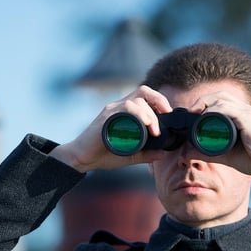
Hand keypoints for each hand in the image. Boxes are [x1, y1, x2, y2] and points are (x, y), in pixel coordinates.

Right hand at [50, 85, 173, 171]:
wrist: (82, 159)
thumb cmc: (103, 154)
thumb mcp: (131, 155)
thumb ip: (147, 153)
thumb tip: (164, 153)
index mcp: (125, 111)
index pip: (145, 96)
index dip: (159, 101)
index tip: (168, 115)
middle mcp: (118, 106)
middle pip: (143, 92)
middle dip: (160, 102)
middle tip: (166, 119)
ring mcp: (112, 110)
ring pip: (136, 100)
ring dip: (150, 115)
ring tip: (154, 131)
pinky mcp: (106, 117)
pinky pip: (125, 108)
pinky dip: (139, 114)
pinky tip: (145, 125)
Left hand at [188, 92, 250, 184]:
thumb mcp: (225, 155)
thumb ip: (207, 152)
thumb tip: (186, 153)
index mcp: (243, 115)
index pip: (222, 100)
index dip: (205, 103)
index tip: (192, 114)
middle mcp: (246, 110)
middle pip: (221, 95)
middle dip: (203, 100)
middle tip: (190, 112)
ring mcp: (248, 113)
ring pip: (223, 99)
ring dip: (206, 104)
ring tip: (195, 114)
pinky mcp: (249, 119)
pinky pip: (229, 109)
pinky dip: (215, 111)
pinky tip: (206, 118)